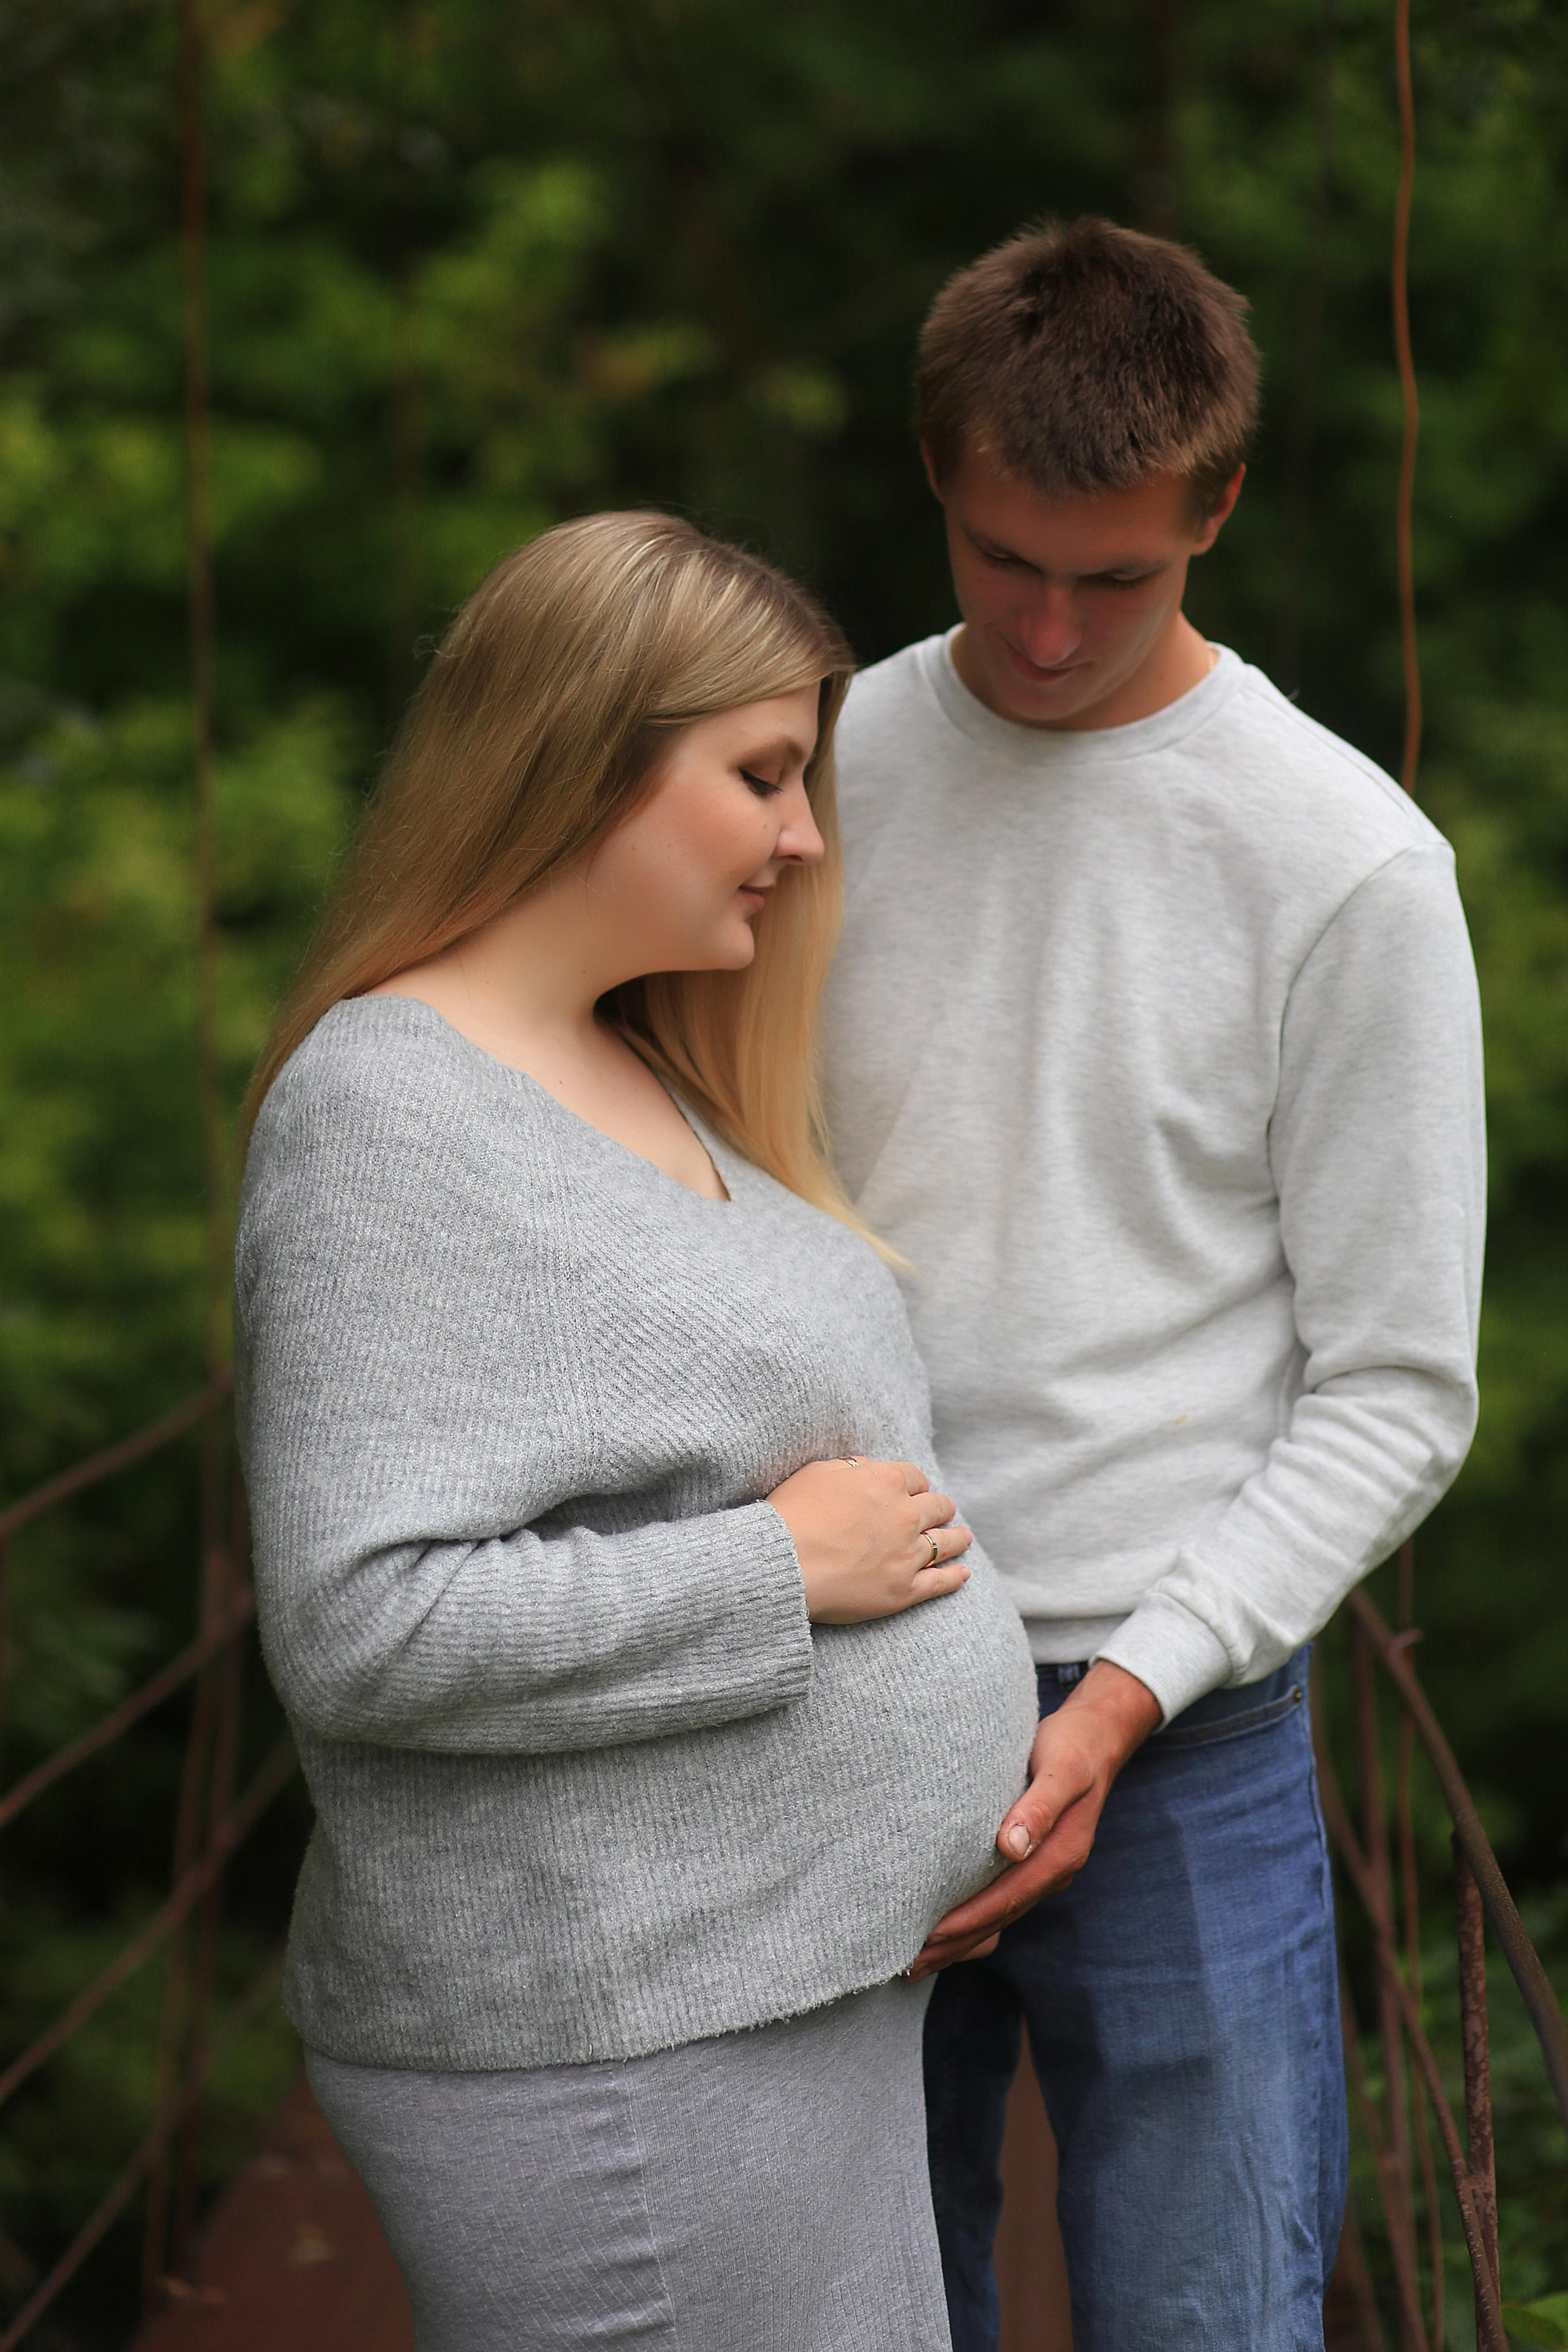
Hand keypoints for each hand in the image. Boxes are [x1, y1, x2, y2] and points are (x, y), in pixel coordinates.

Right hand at [766, 1456, 972, 1624]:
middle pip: (935, 1506)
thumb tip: (869, 1469)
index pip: (914, 1476)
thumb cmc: (791, 1515)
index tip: (915, 1490)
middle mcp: (904, 1515)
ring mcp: (907, 1553)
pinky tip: (963, 1573)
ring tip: (964, 1537)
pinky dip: (955, 1577)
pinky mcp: (904, 1589)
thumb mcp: (817, 1473)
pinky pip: (939, 1581)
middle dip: (940, 1507)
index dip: (915, 1484)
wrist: (782, 1564)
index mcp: (886, 1482)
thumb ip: (850, 1467)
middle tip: (943, 1510)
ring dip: (957, 1537)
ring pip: (944, 1542)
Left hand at [905, 1660, 1161, 1979]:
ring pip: (1000, 1914)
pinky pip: (1001, 1899)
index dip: (969, 1920)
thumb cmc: (1074, 1746)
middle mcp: (1053, 1869)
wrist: (1097, 1735)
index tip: (929, 1936)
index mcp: (1061, 1853)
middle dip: (957, 1944)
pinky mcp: (1033, 1859)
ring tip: (917, 1960)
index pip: (1007, 1897)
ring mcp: (1044, 1867)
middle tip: (907, 1964)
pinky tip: (947, 1929)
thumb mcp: (1062, 1769)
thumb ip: (1039, 1807)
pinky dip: (974, 1919)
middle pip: (1001, 1916)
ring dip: (962, 1940)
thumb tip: (1011, 1848)